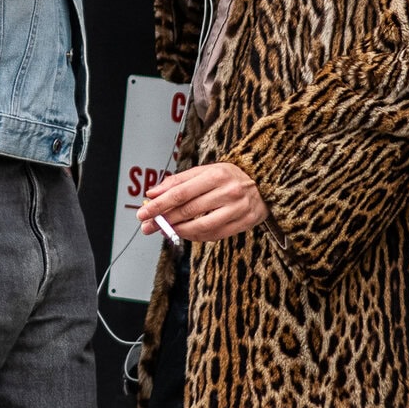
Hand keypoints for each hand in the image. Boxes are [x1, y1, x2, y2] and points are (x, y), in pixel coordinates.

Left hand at [139, 161, 264, 243]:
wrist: (265, 184)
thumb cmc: (229, 177)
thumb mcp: (205, 171)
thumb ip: (178, 181)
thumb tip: (152, 193)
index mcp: (216, 174)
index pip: (181, 192)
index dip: (159, 205)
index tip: (143, 213)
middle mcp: (228, 191)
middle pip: (188, 210)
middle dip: (164, 219)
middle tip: (147, 225)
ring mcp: (238, 209)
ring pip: (201, 226)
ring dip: (178, 230)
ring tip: (165, 230)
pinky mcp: (245, 223)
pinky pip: (214, 235)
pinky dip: (196, 236)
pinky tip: (184, 233)